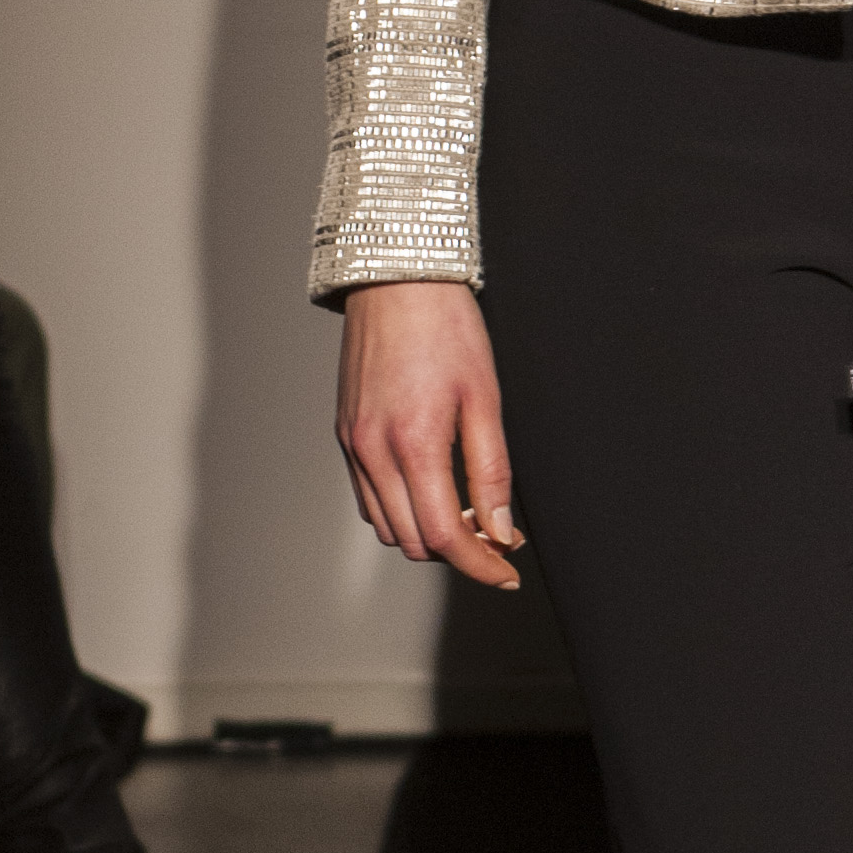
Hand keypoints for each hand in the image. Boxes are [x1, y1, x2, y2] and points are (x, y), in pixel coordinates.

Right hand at [337, 281, 523, 587]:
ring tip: (466, 513)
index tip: (507, 572)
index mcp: (413, 443)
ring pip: (386, 527)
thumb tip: (500, 529)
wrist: (396, 279)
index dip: (480, 565)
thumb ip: (492, 470)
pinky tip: (430, 490)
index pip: (444, 536)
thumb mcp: (486, 398)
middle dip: (458, 551)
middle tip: (497, 538)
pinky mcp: (345, 435)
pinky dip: (399, 510)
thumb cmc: (445, 327)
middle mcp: (373, 451)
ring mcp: (353, 445)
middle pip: (412, 541)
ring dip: (426, 534)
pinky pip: (368, 498)